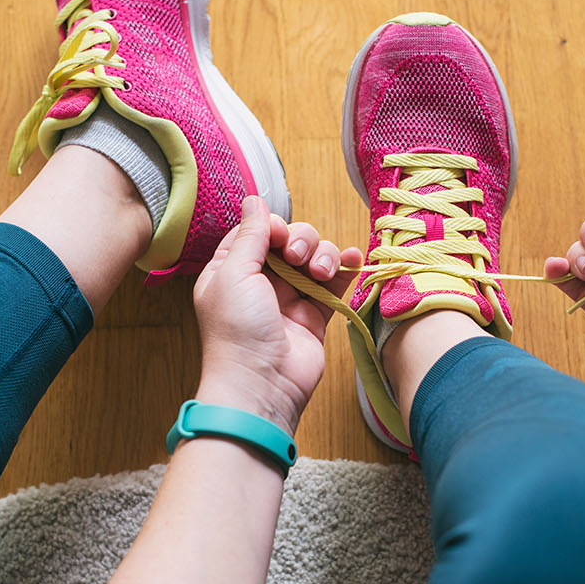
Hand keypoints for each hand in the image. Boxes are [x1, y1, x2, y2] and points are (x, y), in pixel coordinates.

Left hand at [192, 196, 362, 434]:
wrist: (262, 384)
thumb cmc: (237, 331)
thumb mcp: (233, 273)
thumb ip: (250, 235)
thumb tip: (254, 199)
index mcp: (232, 270)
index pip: (257, 231)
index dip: (273, 227)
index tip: (279, 238)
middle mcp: (261, 281)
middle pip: (291, 240)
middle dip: (301, 240)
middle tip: (298, 259)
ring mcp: (290, 298)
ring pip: (315, 257)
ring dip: (323, 255)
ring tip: (319, 273)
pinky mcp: (316, 314)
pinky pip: (335, 283)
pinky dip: (345, 269)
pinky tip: (352, 261)